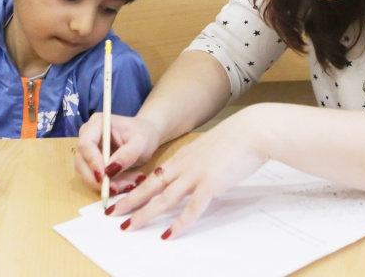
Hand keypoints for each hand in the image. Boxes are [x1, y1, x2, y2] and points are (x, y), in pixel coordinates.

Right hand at [74, 113, 161, 194]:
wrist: (147, 136)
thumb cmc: (144, 134)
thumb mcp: (141, 142)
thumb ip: (127, 154)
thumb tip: (110, 170)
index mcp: (97, 124)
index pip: (85, 144)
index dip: (92, 162)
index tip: (104, 177)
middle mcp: (88, 136)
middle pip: (82, 162)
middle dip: (99, 179)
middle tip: (117, 189)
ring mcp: (89, 151)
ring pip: (88, 174)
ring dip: (107, 184)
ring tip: (129, 184)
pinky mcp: (93, 163)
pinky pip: (96, 179)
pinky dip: (111, 184)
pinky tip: (127, 183)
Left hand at [106, 106, 268, 239]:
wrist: (253, 130)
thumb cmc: (238, 139)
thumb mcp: (212, 148)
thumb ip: (202, 161)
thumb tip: (200, 173)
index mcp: (184, 156)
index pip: (154, 175)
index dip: (137, 188)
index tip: (123, 197)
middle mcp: (184, 166)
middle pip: (150, 186)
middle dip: (129, 201)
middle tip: (111, 213)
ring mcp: (195, 175)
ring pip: (163, 198)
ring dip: (144, 214)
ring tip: (128, 226)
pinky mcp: (210, 184)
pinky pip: (191, 209)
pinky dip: (179, 223)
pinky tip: (168, 235)